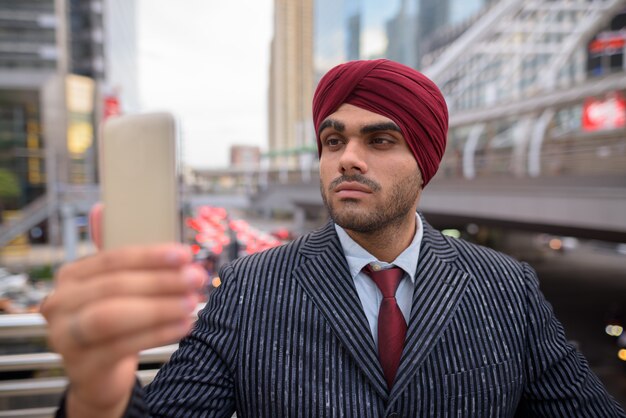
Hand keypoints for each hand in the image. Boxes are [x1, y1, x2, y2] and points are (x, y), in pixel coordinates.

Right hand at [41, 205, 205, 416]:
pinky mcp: (81, 366)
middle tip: (196, 278)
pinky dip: (158, 334)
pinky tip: (183, 326)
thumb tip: (103, 208)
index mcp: (71, 276)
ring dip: (159, 308)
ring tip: (191, 303)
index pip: (112, 259)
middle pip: (114, 286)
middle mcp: (59, 303)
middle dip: (161, 281)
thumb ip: (116, 253)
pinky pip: (122, 346)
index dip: (150, 256)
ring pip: (112, 316)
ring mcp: (64, 336)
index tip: (184, 254)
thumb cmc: (113, 322)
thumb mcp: (115, 285)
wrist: (100, 375)